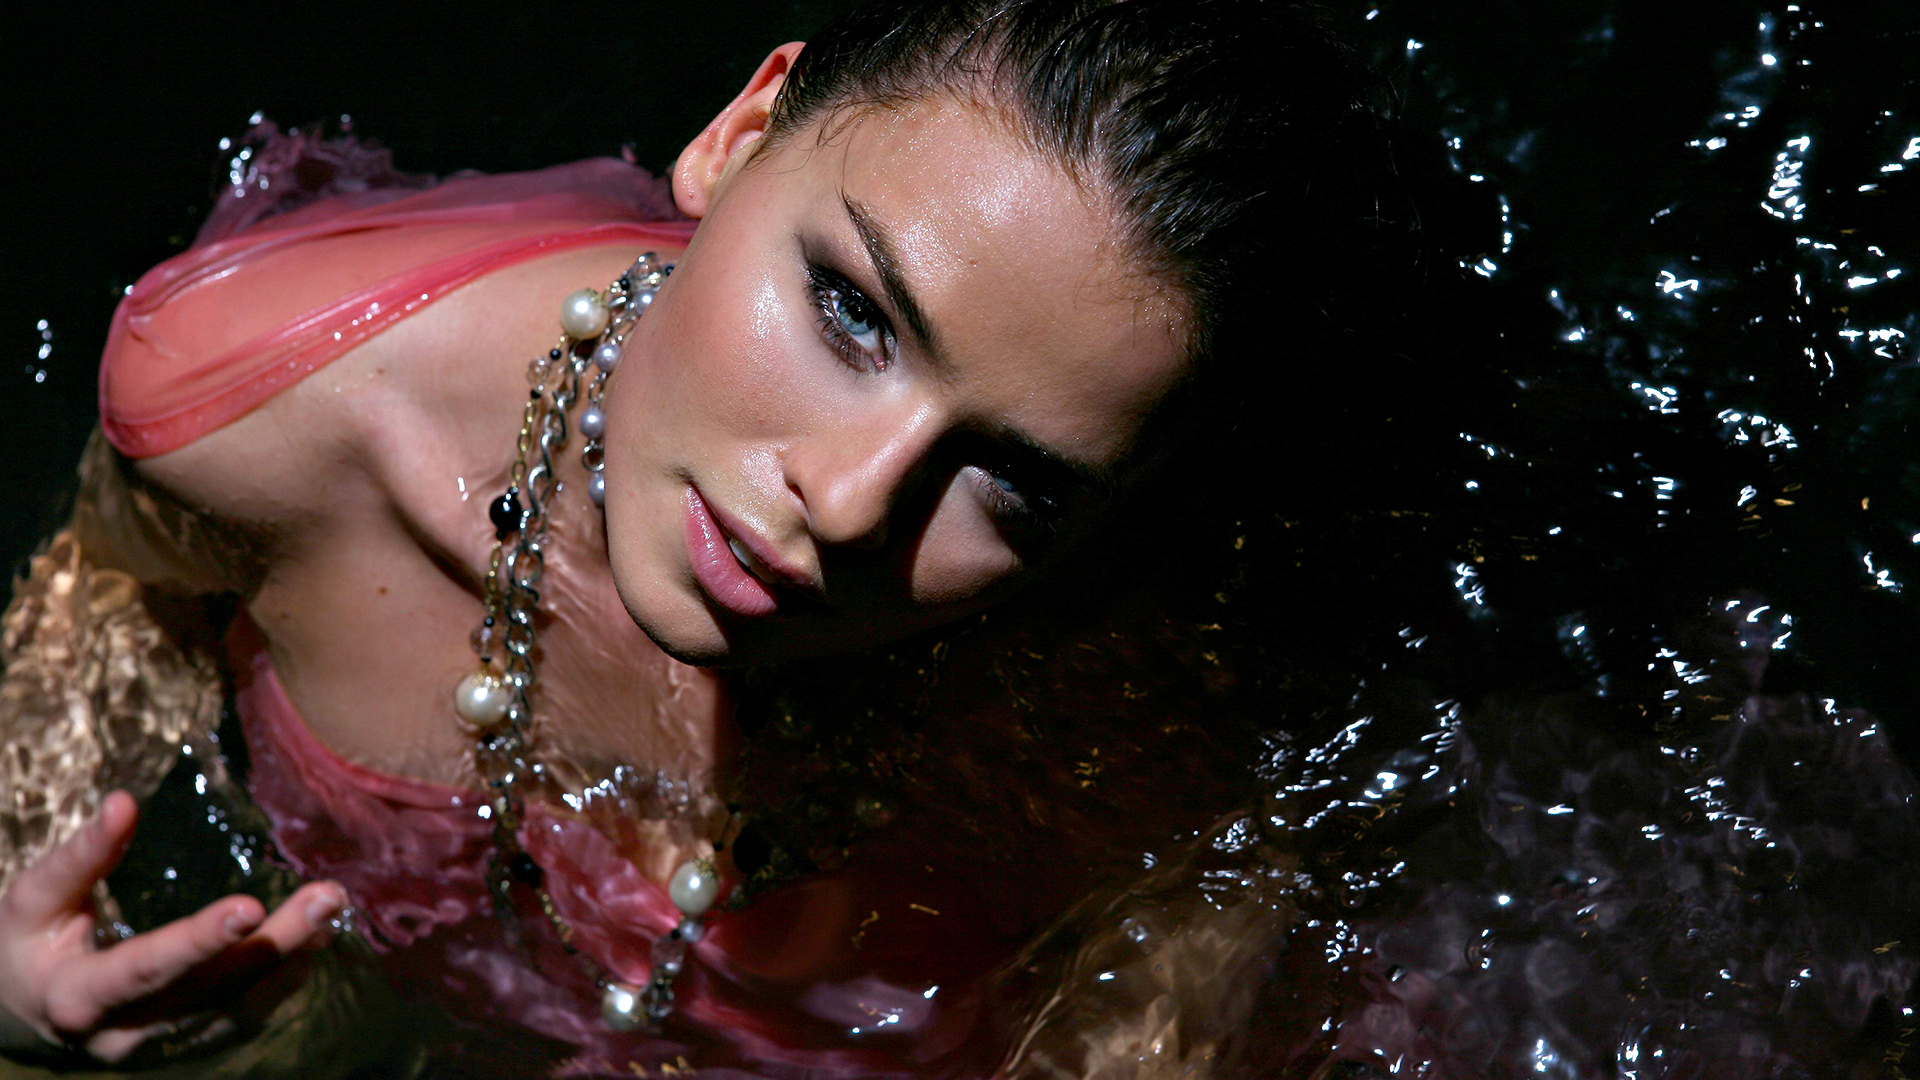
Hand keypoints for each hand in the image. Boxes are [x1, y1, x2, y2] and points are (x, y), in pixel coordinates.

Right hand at [0, 790, 345, 1064]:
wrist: (25, 1009)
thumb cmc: (29, 942)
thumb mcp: (32, 901)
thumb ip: (79, 858)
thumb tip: (122, 803)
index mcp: (77, 997)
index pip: (142, 970)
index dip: (195, 942)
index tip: (250, 907)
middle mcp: (125, 1033)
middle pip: (210, 990)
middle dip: (272, 944)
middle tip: (325, 896)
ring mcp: (163, 1044)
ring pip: (239, 1007)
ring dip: (293, 956)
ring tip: (332, 906)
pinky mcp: (192, 1042)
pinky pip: (247, 1014)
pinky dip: (287, 976)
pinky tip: (319, 935)